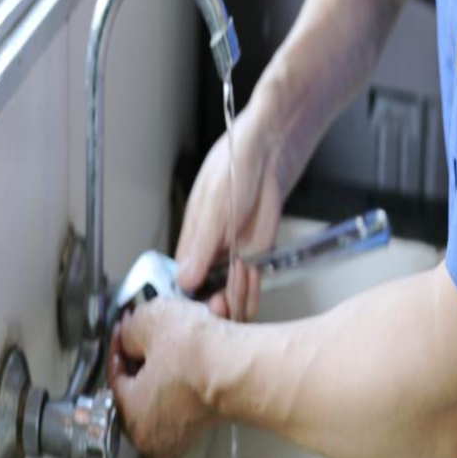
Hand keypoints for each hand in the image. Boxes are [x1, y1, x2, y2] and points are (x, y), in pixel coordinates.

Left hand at [107, 293, 220, 457]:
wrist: (242, 368)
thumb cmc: (198, 356)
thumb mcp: (150, 322)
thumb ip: (130, 328)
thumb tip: (131, 332)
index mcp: (132, 417)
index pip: (116, 376)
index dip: (120, 344)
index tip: (125, 329)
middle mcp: (156, 435)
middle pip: (141, 384)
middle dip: (145, 352)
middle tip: (148, 332)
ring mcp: (185, 433)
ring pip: (167, 386)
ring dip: (170, 358)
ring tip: (176, 334)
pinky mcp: (209, 421)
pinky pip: (189, 391)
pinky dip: (190, 370)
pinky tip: (197, 348)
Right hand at [175, 98, 283, 320]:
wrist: (273, 148)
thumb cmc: (236, 161)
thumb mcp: (214, 203)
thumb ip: (202, 243)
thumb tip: (185, 278)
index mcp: (193, 237)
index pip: (183, 280)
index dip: (188, 299)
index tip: (195, 310)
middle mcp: (213, 249)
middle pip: (207, 292)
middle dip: (212, 306)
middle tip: (218, 307)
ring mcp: (237, 252)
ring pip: (231, 292)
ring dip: (235, 299)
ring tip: (235, 292)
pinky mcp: (260, 251)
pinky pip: (252, 282)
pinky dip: (252, 289)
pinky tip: (249, 282)